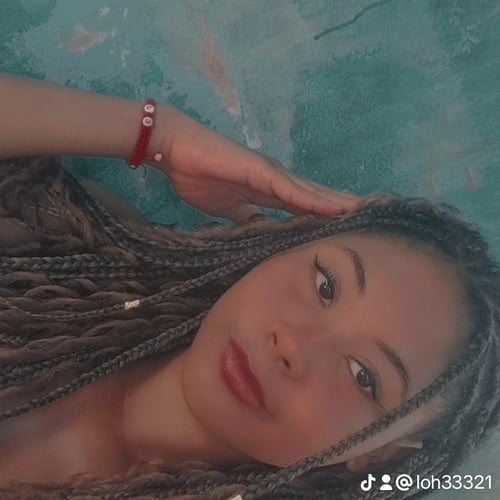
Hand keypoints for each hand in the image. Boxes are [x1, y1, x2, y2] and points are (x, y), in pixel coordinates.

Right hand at [156, 105, 361, 222]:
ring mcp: (271, 174)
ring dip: (338, 204)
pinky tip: (334, 209)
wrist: (176, 151)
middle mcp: (277, 180)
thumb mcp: (227, 210)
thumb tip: (258, 231)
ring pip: (311, 192)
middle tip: (371, 218)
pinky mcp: (261, 171)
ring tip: (365, 214)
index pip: (304, 206)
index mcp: (269, 190)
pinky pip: (291, 190)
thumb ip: (245, 218)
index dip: (326, 215)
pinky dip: (313, 201)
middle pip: (317, 197)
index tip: (347, 227)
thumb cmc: (199, 176)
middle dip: (343, 208)